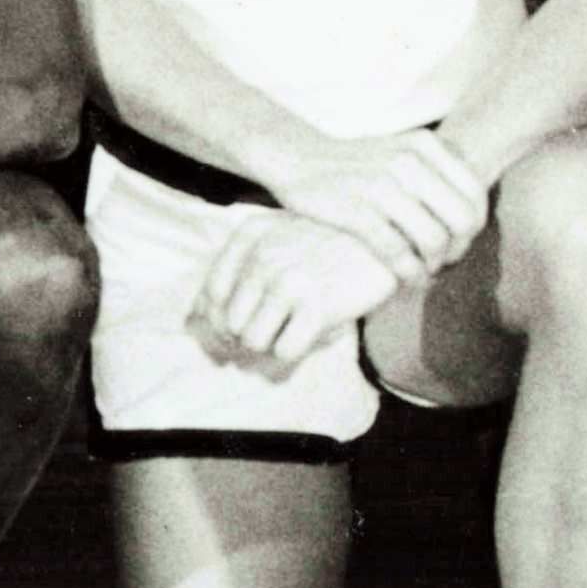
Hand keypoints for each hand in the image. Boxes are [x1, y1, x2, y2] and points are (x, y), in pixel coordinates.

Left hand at [191, 208, 404, 376]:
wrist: (391, 239)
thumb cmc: (336, 244)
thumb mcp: (285, 237)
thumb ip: (243, 267)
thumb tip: (195, 320)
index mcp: (250, 235)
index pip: (209, 295)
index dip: (219, 322)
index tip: (242, 329)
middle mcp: (263, 256)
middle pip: (228, 324)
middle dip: (247, 339)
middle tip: (277, 334)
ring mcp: (288, 281)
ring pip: (252, 341)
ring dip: (272, 346)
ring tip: (296, 332)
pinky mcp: (316, 305)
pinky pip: (284, 352)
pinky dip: (296, 352)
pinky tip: (316, 333)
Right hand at [274, 127, 489, 281]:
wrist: (298, 158)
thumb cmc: (357, 166)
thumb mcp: (402, 153)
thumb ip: (437, 176)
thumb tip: (475, 217)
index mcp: (425, 145)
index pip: (475, 195)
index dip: (474, 229)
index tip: (458, 244)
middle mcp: (408, 160)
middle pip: (462, 220)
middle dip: (459, 251)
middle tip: (444, 264)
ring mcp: (381, 184)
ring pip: (434, 239)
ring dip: (434, 266)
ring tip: (424, 272)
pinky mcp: (356, 210)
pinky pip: (398, 253)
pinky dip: (409, 274)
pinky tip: (406, 280)